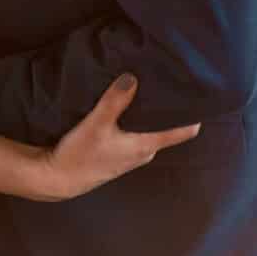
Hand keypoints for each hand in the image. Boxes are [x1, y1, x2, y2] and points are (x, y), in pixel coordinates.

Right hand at [35, 75, 200, 201]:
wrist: (58, 178)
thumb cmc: (81, 154)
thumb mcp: (96, 124)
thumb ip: (115, 101)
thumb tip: (133, 77)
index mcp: (146, 146)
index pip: (181, 132)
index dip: (192, 115)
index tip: (198, 96)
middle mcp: (144, 152)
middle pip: (165, 129)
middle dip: (166, 109)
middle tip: (166, 83)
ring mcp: (131, 156)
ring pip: (148, 131)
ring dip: (146, 115)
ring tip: (144, 90)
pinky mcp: (118, 155)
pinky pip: (135, 134)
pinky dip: (133, 122)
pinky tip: (123, 109)